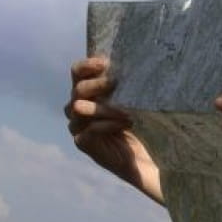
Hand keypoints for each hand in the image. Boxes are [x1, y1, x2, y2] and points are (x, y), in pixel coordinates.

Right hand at [65, 57, 160, 195]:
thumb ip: (125, 84)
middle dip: (97, 85)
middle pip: (77, 89)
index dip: (87, 65)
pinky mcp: (83, 143)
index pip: (77, 73)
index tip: (106, 63)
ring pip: (79, 109)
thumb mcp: (133, 100)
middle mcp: (77, 107)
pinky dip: (107, 125)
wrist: (145, 158)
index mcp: (87, 92)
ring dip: (104, 107)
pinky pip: (88, 130)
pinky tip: (126, 124)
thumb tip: (133, 63)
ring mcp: (77, 126)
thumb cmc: (140, 124)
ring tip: (127, 110)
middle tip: (116, 84)